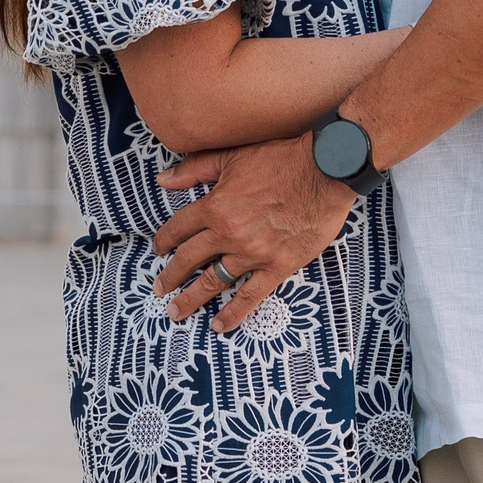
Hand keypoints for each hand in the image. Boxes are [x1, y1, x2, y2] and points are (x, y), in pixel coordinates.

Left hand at [149, 135, 355, 332]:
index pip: (179, 228)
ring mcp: (253, 253)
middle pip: (190, 260)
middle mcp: (229, 234)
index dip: (164, 240)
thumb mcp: (232, 156)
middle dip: (171, 276)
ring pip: (213, 282)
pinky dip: (233, 313)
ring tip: (176, 311)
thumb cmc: (280, 158)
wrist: (324, 170)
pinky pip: (250, 296)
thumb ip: (194, 168)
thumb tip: (163, 180)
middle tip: (159, 289)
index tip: (158, 250)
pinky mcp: (277, 266)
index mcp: (215, 206)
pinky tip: (219, 326)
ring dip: (192, 299)